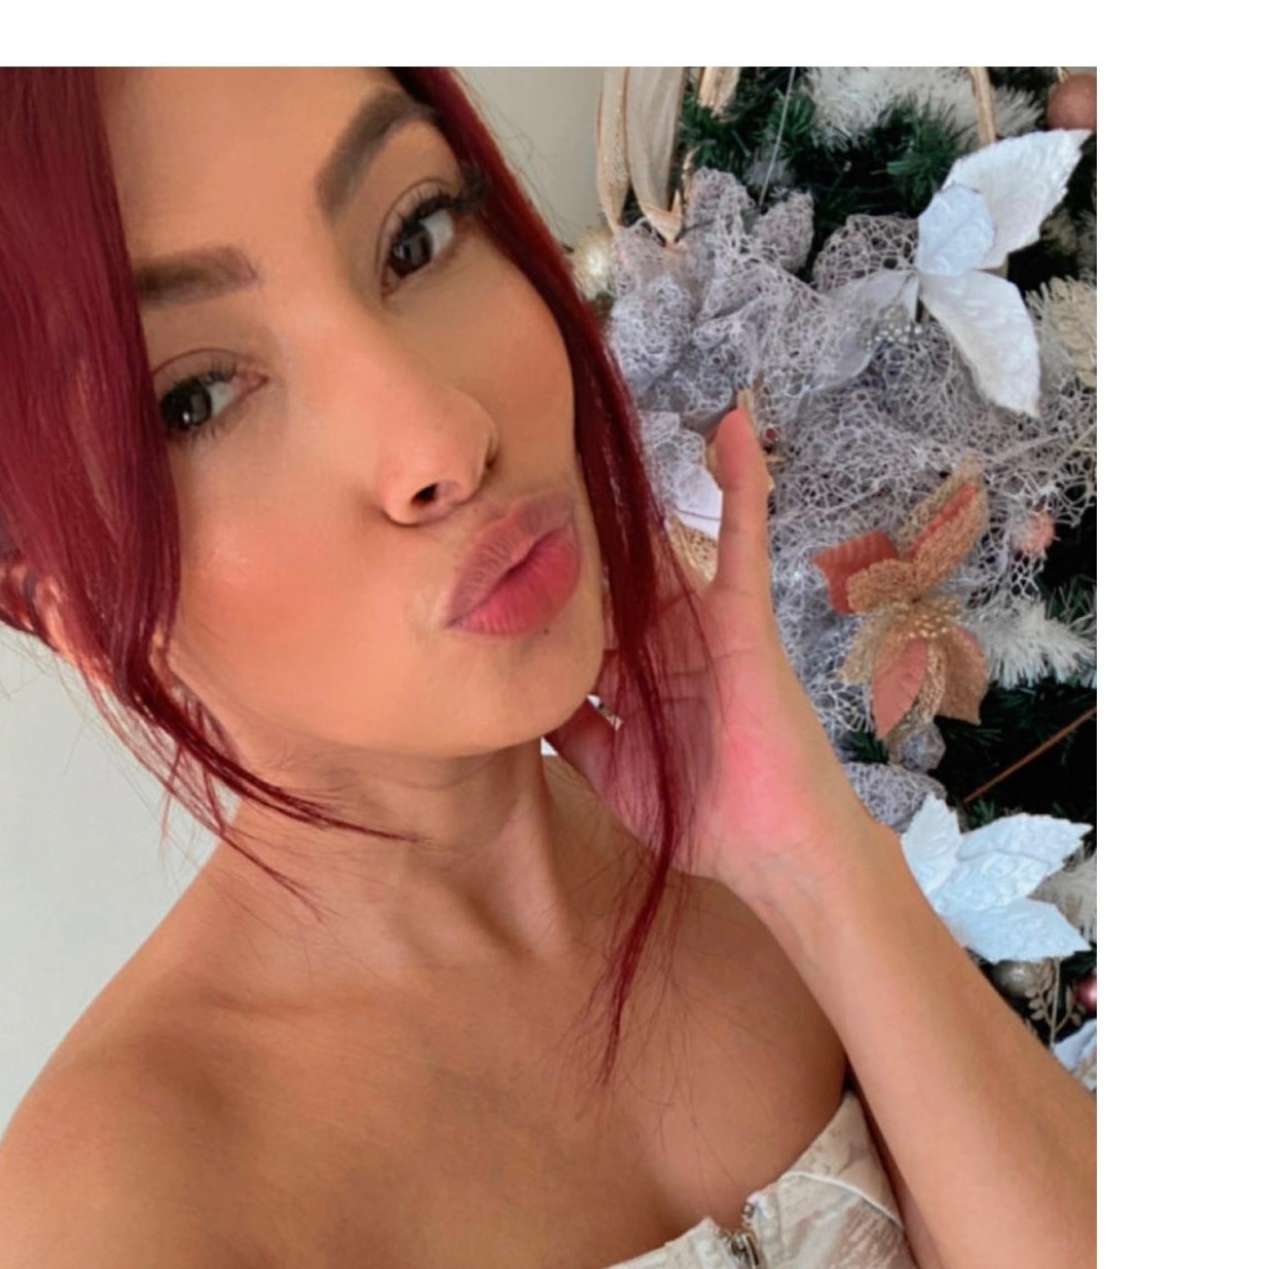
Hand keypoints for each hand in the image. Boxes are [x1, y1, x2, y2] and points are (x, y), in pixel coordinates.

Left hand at [543, 403, 879, 898]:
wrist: (770, 849)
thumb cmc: (698, 813)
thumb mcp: (610, 768)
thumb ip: (570, 727)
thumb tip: (521, 689)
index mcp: (630, 673)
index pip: (582, 614)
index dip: (545, 582)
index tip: (498, 542)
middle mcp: (662, 639)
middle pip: (613, 569)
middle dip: (578, 525)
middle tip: (535, 465)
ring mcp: (701, 623)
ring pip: (665, 542)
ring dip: (645, 486)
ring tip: (610, 419)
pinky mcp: (742, 616)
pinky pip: (742, 540)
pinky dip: (740, 485)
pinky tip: (731, 427)